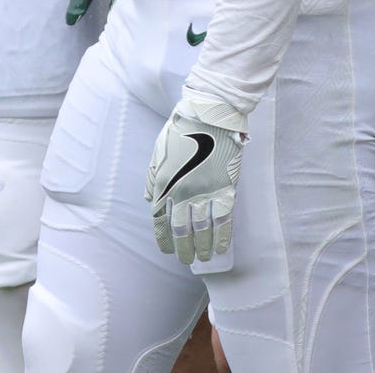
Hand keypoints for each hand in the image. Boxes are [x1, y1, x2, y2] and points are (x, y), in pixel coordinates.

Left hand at [144, 94, 247, 263]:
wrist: (210, 113)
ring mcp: (204, 191)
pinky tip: (221, 247)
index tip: (167, 250)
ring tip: (203, 258)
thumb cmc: (181, 129)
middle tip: (186, 260)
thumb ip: (152, 178)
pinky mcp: (224, 187)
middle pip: (180, 230)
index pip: (160, 221)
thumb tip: (150, 199)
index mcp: (163, 183)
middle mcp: (181, 191)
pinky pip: (223, 218)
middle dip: (183, 249)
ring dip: (203, 247)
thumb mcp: (158, 152)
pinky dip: (222, 236)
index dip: (164, 239)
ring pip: (202, 229)